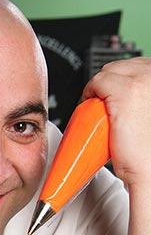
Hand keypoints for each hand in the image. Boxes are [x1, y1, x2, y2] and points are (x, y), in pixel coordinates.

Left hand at [82, 57, 150, 186]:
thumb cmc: (149, 149)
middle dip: (109, 82)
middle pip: (123, 66)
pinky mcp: (127, 90)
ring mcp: (146, 80)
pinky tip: (90, 103)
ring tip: (97, 106)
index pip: (138, 65)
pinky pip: (98, 81)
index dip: (121, 78)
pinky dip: (89, 91)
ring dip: (99, 87)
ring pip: (109, 71)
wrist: (149, 169)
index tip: (112, 92)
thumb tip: (130, 97)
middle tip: (103, 102)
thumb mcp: (149, 114)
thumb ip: (143, 101)